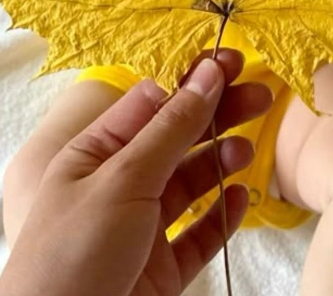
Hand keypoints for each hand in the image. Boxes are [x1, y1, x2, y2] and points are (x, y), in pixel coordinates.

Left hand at [0, 49, 272, 295]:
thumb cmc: (72, 256)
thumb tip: (207, 74)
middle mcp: (118, 186)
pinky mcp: (161, 270)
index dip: (192, 80)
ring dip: (220, 162)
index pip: (151, 103)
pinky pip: (199, 234)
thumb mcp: (122, 180)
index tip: (232, 63)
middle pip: (177, 139)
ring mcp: (141, 230)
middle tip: (260, 96)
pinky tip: (240, 198)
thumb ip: (171, 128)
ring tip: (246, 151)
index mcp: (95, 154)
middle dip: (217, 115)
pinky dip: (222, 215)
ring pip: (190, 184)